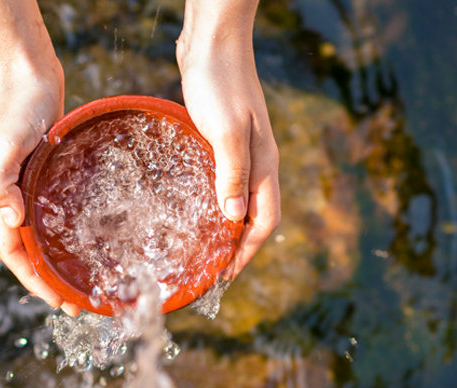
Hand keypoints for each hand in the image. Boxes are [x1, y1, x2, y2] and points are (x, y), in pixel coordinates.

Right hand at [0, 58, 80, 316]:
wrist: (27, 70)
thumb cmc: (16, 103)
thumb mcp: (5, 140)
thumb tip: (11, 219)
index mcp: (0, 196)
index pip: (13, 251)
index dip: (33, 280)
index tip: (58, 302)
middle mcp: (14, 196)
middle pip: (29, 250)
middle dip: (50, 280)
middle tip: (80, 303)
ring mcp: (30, 185)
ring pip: (44, 233)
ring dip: (60, 259)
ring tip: (86, 280)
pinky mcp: (47, 172)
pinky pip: (57, 211)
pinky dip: (69, 230)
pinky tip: (92, 236)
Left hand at [177, 0, 281, 276]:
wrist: (213, 42)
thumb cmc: (219, 82)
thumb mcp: (225, 130)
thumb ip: (232, 173)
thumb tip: (233, 219)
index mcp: (263, 164)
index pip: (265, 221)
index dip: (247, 252)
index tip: (225, 277)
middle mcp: (257, 162)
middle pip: (254, 217)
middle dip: (237, 248)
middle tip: (210, 271)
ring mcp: (241, 151)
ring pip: (238, 200)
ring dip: (225, 227)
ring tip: (202, 249)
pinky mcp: (223, 140)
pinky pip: (223, 182)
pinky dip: (213, 202)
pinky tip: (192, 207)